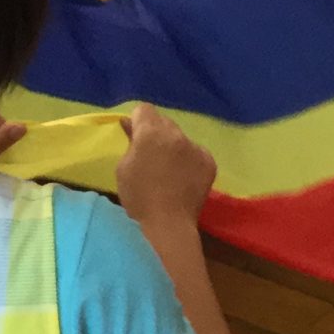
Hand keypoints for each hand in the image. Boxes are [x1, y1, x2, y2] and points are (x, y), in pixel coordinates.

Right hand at [117, 103, 215, 227]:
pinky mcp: (209, 161)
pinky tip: (183, 177)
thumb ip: (130, 141)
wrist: (169, 224)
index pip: (144, 109)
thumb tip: (131, 124)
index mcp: (151, 133)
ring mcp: (195, 147)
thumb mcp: (123, 168)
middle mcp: (176, 134)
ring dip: (173, 146)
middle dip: (156, 132)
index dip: (138, 120)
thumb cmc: (139, 197)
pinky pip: (195, 152)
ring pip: (180, 137)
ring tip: (168, 169)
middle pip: (164, 122)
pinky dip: (188, 160)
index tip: (135, 135)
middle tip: (151, 154)